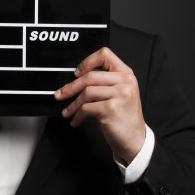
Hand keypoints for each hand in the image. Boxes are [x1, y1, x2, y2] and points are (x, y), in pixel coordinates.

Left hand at [54, 46, 145, 164]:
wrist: (134, 139)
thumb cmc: (123, 117)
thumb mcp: (119, 94)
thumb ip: (104, 83)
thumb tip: (76, 80)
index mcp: (126, 74)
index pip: (105, 55)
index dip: (87, 62)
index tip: (76, 73)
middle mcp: (125, 82)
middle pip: (90, 76)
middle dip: (70, 87)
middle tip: (60, 95)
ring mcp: (120, 94)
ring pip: (86, 92)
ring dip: (72, 104)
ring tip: (67, 112)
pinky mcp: (112, 108)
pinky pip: (86, 108)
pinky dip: (77, 115)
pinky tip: (76, 120)